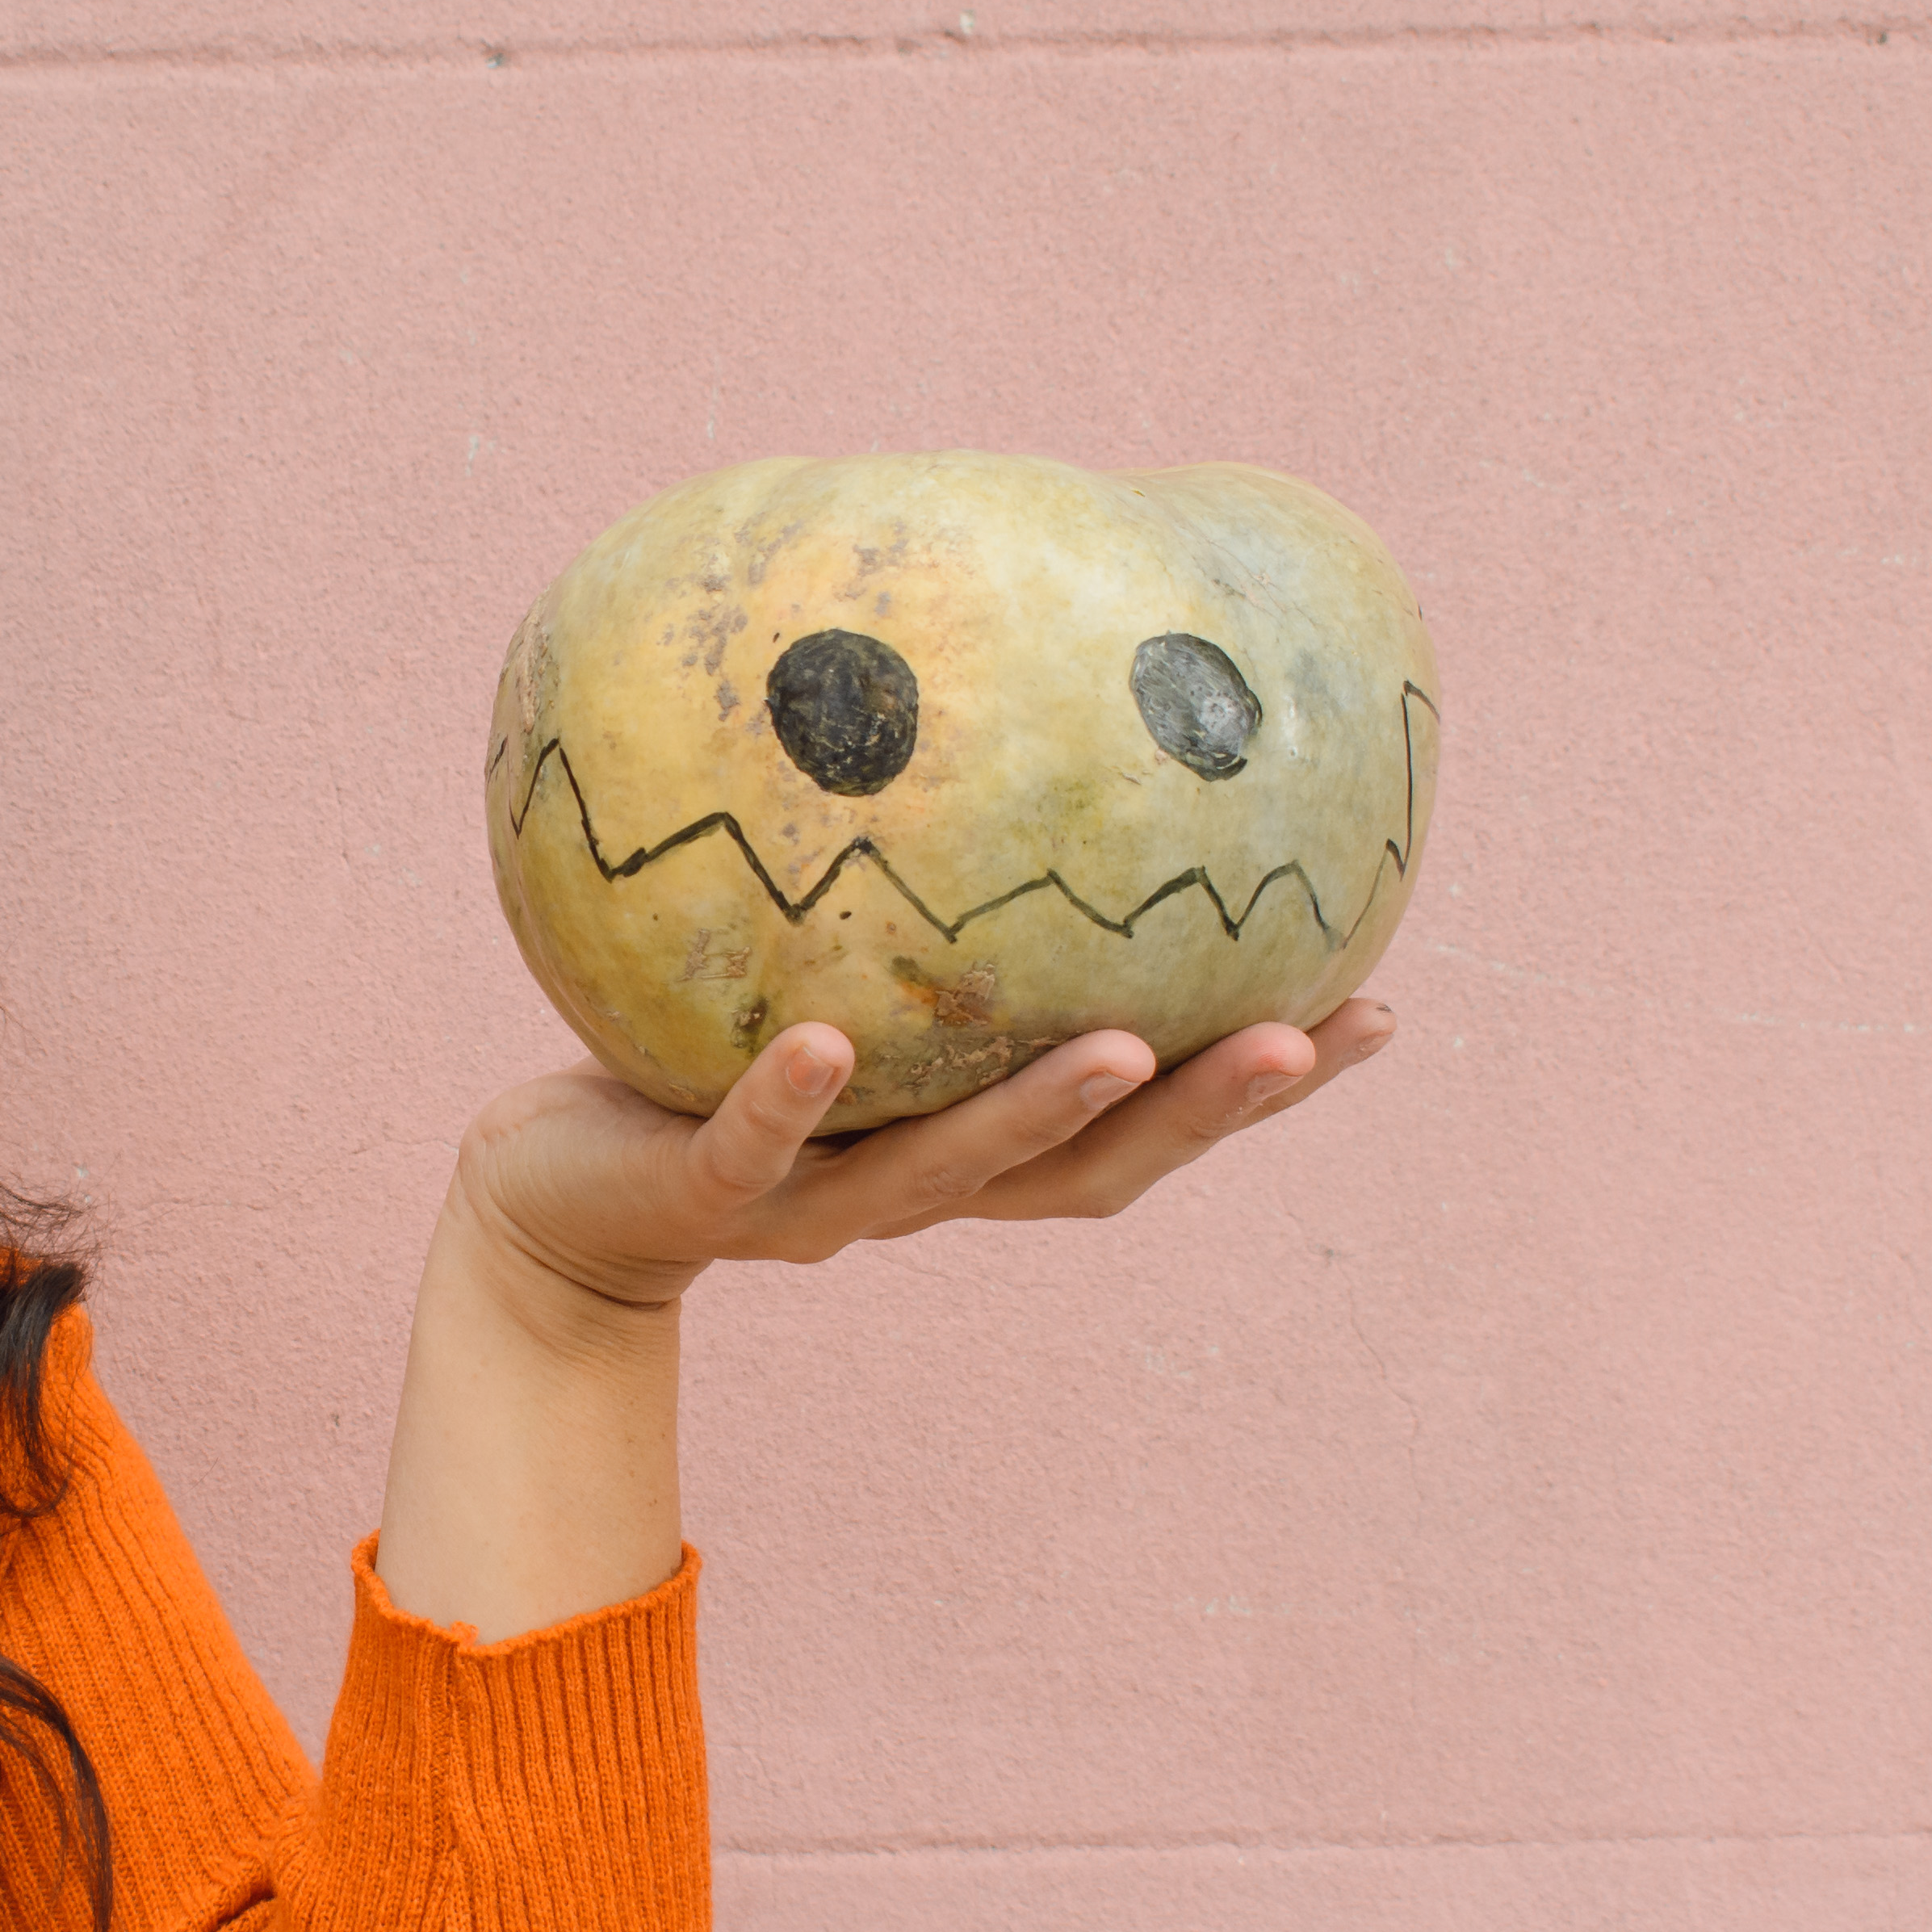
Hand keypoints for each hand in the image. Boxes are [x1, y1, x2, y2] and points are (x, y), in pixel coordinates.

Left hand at [448, 999, 1402, 1321]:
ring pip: (949, 1174)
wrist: (551, 1202)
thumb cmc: (711, 1064)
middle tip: (1305, 1035)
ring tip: (1126, 1045)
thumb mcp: (837, 975)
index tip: (1379, 1012)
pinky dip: (788, 1099)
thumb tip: (1015, 727)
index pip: (1149, 1128)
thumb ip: (925, 907)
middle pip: (1092, 1175)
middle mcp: (919, 1192)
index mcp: (975, 1148)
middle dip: (1205, 1112)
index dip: (1262, 1089)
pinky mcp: (697, 1196)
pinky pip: (748, 1146)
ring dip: (1044, 1112)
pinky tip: (818, 1037)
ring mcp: (815, 1205)